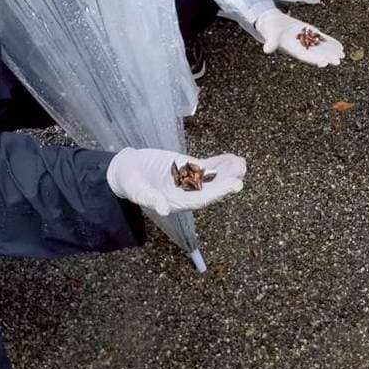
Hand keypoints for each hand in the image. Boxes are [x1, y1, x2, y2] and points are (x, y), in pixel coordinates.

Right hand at [106, 148, 245, 215]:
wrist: (128, 169)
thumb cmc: (130, 182)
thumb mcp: (137, 190)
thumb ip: (150, 198)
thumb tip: (164, 210)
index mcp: (176, 202)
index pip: (201, 198)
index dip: (217, 192)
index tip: (233, 185)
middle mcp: (186, 193)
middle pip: (210, 188)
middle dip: (225, 182)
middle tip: (240, 173)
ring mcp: (189, 180)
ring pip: (212, 177)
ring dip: (226, 171)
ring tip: (241, 163)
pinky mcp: (188, 168)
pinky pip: (207, 166)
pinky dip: (219, 162)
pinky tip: (231, 158)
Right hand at [254, 8, 343, 66]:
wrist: (274, 23)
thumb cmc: (271, 30)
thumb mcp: (270, 35)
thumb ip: (270, 43)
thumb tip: (266, 49)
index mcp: (293, 50)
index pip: (305, 56)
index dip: (314, 59)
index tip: (323, 63)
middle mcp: (302, 48)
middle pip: (316, 54)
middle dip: (327, 57)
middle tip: (338, 61)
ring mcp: (308, 42)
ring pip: (322, 48)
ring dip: (332, 52)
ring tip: (342, 54)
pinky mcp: (311, 34)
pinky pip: (323, 40)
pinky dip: (331, 43)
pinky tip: (340, 46)